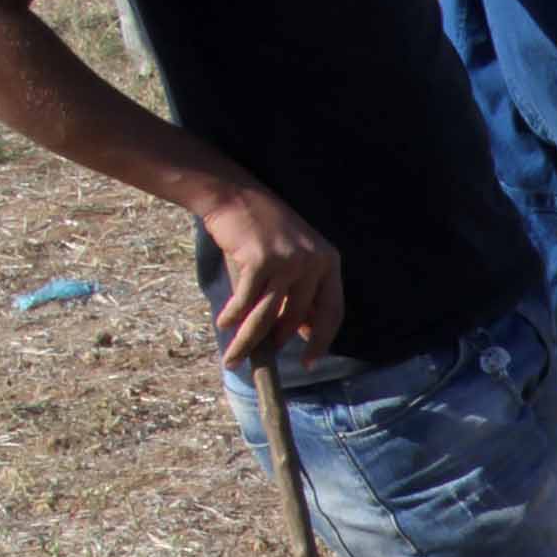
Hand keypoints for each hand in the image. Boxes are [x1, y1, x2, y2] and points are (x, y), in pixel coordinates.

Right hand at [203, 182, 343, 363]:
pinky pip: (246, 301)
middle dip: (278, 341)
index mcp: (328, 261)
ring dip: (248, 340)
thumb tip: (302, 332)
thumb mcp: (293, 257)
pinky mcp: (260, 260)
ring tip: (234, 357)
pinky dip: (232, 316)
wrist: (234, 194)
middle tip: (263, 356)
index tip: (310, 362)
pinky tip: (224, 323)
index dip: (321, 340)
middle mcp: (314, 261)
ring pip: (268, 315)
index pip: (333, 311)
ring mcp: (288, 260)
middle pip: (297, 317)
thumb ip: (301, 291)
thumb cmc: (262, 230)